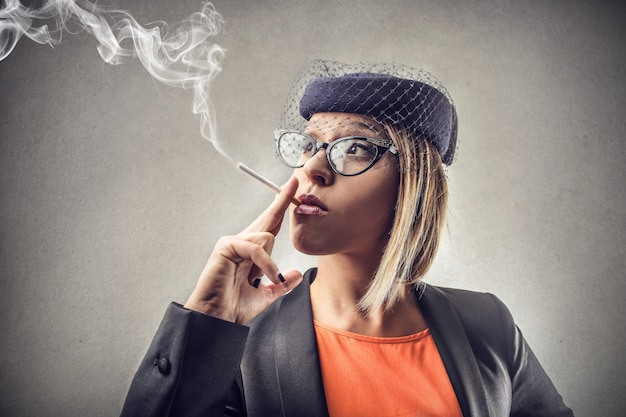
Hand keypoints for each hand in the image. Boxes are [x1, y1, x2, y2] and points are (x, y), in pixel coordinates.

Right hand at [184, 176, 302, 323]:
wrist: (218, 319)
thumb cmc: (234, 308)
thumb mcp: (267, 294)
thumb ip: (281, 283)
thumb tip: (295, 274)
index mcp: (251, 253)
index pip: (271, 227)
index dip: (281, 209)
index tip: (292, 191)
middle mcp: (242, 243)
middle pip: (268, 218)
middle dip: (282, 200)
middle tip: (295, 181)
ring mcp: (233, 242)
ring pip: (266, 236)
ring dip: (270, 263)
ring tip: (262, 280)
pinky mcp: (227, 246)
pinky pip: (256, 247)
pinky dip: (265, 264)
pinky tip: (263, 278)